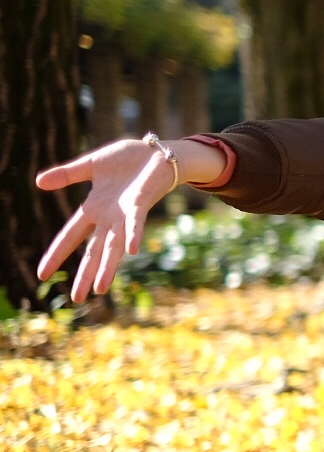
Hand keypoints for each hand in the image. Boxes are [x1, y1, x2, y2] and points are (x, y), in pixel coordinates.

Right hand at [35, 139, 180, 301]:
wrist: (157, 152)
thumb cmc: (127, 160)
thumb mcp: (90, 165)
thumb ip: (67, 174)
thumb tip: (38, 182)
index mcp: (94, 208)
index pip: (70, 236)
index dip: (56, 254)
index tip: (42, 275)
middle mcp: (109, 217)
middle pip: (93, 251)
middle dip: (85, 274)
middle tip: (77, 299)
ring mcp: (125, 214)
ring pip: (113, 246)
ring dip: (107, 267)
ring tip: (100, 289)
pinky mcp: (141, 205)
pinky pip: (135, 223)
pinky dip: (133, 236)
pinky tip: (132, 251)